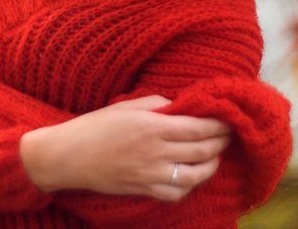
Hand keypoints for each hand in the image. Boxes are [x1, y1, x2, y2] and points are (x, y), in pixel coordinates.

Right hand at [20, 95, 231, 200]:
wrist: (67, 157)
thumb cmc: (94, 126)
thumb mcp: (126, 105)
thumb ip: (158, 103)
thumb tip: (181, 106)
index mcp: (153, 126)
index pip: (200, 127)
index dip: (221, 124)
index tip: (231, 118)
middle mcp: (156, 152)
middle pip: (204, 151)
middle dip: (222, 142)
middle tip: (230, 133)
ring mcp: (151, 174)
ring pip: (196, 175)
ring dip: (212, 165)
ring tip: (215, 154)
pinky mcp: (144, 190)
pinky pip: (177, 193)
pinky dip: (190, 185)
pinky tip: (191, 175)